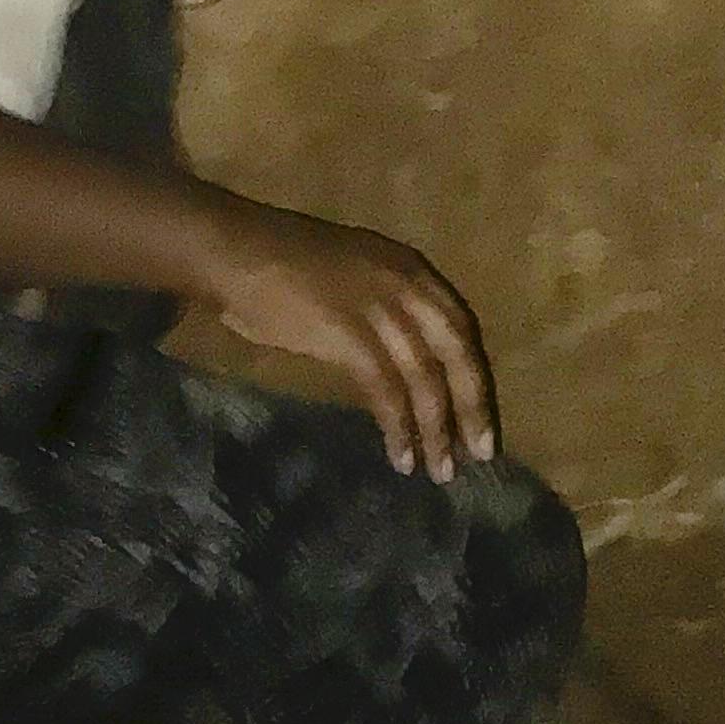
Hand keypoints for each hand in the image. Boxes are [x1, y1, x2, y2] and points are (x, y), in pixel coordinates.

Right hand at [195, 194, 499, 482]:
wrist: (240, 253)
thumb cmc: (288, 268)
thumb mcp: (358, 277)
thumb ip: (386, 310)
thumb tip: (406, 362)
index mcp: (411, 268)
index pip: (462, 325)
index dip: (476, 374)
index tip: (483, 416)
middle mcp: (406, 284)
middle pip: (456, 350)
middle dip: (472, 404)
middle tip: (484, 452)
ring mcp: (379, 307)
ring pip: (425, 375)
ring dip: (436, 428)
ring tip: (441, 471)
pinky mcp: (349, 334)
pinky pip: (386, 389)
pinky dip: (398, 426)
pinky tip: (400, 458)